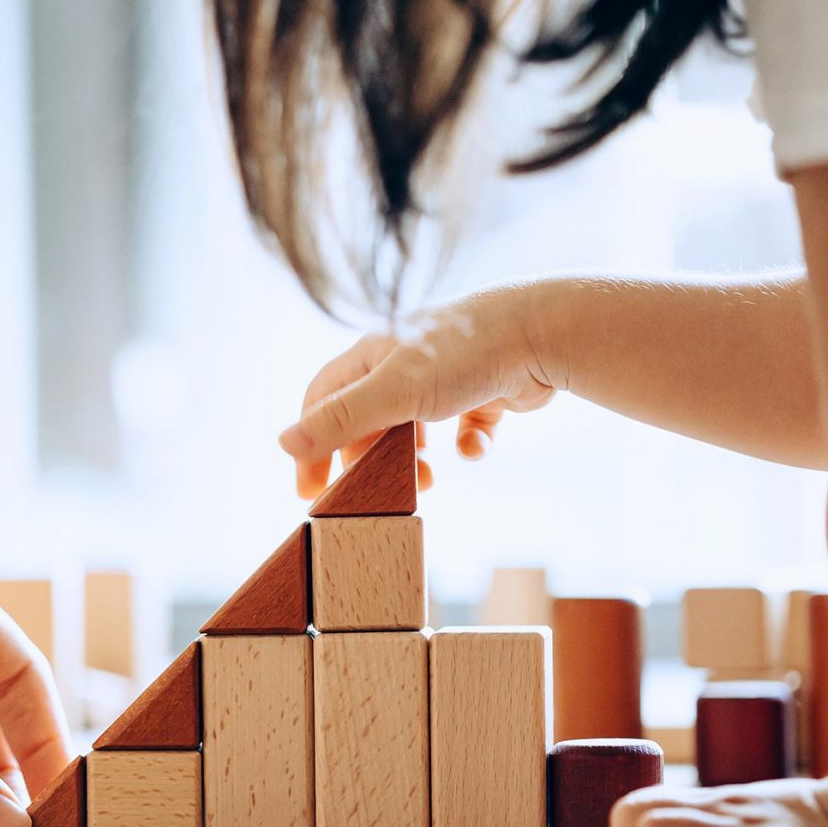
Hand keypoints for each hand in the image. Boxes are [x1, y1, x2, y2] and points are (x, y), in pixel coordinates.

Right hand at [280, 284, 558, 497]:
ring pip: (416, 428)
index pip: (322, 402)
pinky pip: (466, 428)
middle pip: (368, 421)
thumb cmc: (465, 353)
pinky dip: (467, 445)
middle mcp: (405, 363)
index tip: (310, 490)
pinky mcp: (485, 391)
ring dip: (416, 460)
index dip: (312, 445)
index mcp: (373, 356)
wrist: (543, 333)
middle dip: (371, 460)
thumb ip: (341, 420)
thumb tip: (283, 443)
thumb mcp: (394, 392)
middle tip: (377, 493)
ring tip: (428, 480)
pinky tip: (476, 448)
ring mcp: (447, 377)